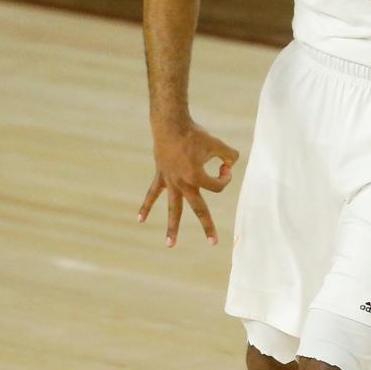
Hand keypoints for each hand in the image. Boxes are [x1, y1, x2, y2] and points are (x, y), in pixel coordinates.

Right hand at [139, 122, 239, 247]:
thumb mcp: (218, 143)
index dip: (225, 177)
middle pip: (199, 209)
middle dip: (208, 226)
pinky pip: (152, 194)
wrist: (170, 124)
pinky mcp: (161, 176)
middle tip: (214, 243)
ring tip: (171, 245)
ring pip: (173, 208)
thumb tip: (230, 165)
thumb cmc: (195, 133)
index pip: (218, 186)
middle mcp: (183, 183)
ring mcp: (170, 181)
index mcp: (197, 176)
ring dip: (172, 227)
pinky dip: (146, 206)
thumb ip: (230, 155)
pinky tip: (140, 220)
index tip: (224, 166)